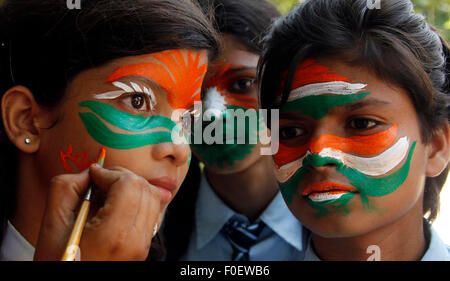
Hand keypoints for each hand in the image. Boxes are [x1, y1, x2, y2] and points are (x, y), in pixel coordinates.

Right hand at [34, 165, 160, 260]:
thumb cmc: (60, 259)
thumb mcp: (52, 222)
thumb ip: (67, 187)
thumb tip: (91, 172)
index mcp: (112, 234)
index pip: (128, 184)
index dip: (109, 172)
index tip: (93, 176)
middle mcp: (134, 239)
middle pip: (142, 187)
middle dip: (120, 177)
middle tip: (99, 184)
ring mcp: (142, 244)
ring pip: (151, 196)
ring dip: (130, 187)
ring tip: (106, 197)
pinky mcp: (144, 246)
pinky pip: (151, 211)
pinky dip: (137, 200)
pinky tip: (116, 206)